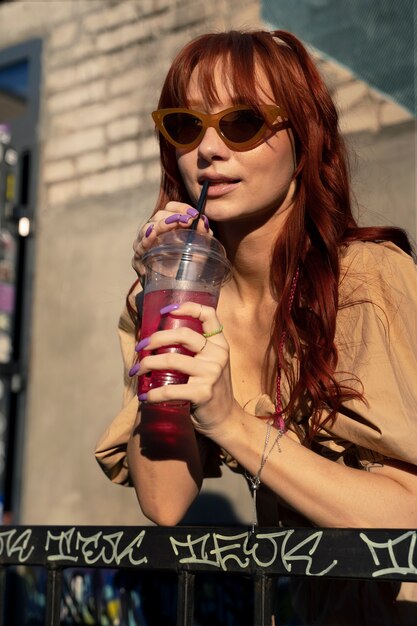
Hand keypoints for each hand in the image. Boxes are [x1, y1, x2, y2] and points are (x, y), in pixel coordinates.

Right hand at [132, 202, 210, 282]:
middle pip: (157, 216)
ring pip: (147, 229)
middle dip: (173, 216)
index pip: (169, 209)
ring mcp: (143, 247)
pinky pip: (140, 248)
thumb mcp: (199, 251)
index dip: (181, 208)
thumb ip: (202, 236)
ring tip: (173, 223)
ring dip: (161, 225)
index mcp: (166, 228)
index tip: (194, 214)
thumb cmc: (186, 268)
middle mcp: (152, 234)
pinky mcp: (138, 261)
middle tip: (188, 220)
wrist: (174, 292)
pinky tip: (152, 235)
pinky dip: (146, 241)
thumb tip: (204, 222)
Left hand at [134, 302, 236, 436]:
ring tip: (136, 371)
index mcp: (219, 344)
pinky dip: (152, 394)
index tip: (165, 311)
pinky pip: (169, 390)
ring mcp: (211, 373)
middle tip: (140, 347)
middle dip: (155, 338)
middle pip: (182, 335)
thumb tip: (156, 339)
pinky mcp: (203, 393)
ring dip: (147, 364)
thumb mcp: (210, 364)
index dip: (187, 307)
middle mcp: (217, 355)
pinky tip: (144, 396)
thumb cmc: (209, 388)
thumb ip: (195, 351)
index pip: (209, 314)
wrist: (224, 419)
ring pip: (171, 359)